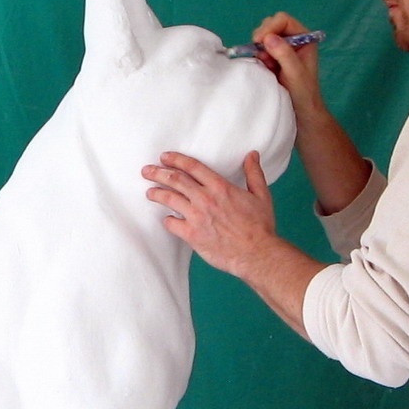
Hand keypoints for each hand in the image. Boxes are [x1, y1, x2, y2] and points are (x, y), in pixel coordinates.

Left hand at [142, 151, 275, 278]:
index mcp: (220, 187)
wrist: (256, 253)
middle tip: (147, 170)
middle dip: (158, 173)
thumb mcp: (261, 195)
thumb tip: (252, 155)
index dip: (176, 159)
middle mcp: (205, 199)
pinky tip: (166, 219)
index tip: (165, 157)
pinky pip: (171, 224)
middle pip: (175, 180)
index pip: (192, 167)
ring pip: (169, 199)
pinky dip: (167, 220)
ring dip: (156, 193)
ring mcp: (197, 217)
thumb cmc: (260, 226)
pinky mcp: (192, 235)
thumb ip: (254, 173)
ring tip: (150, 192)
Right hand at [252, 12, 325, 124]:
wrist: (302, 113)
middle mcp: (293, 40)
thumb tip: (268, 38)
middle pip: (272, 24)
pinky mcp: (274, 58)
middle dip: (264, 37)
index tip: (260, 40)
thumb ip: (284, 54)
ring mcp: (283, 49)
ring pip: (264, 37)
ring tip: (268, 65)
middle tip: (263, 54)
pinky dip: (259, 56)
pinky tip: (266, 68)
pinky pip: (260, 50)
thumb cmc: (304, 94)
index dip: (270, 27)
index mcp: (304, 39)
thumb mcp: (295, 73)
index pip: (284, 20)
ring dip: (261, 48)